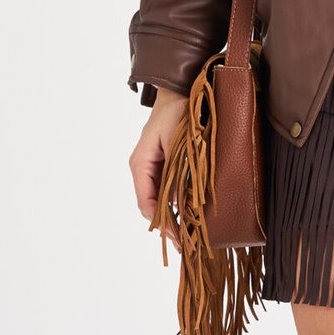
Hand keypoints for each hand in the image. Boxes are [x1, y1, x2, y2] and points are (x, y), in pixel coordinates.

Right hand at [129, 87, 188, 252]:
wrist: (181, 89)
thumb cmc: (177, 111)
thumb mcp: (176, 143)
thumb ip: (175, 171)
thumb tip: (179, 202)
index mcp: (140, 165)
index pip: (147, 204)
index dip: (162, 224)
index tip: (177, 239)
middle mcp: (144, 169)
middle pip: (154, 206)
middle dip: (169, 226)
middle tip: (186, 246)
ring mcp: (155, 167)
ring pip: (162, 199)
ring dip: (175, 216)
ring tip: (190, 235)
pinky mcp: (167, 164)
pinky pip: (171, 188)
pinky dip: (180, 202)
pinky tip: (192, 213)